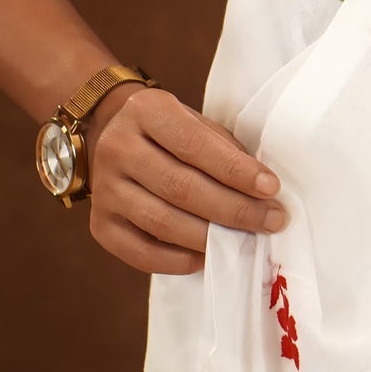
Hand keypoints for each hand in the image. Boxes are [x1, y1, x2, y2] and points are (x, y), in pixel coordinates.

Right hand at [84, 82, 285, 275]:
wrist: (114, 134)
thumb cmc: (170, 131)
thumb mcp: (195, 121)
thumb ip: (223, 149)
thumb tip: (261, 191)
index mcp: (146, 111)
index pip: (195, 144)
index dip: (236, 170)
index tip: (271, 188)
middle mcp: (117, 147)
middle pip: (180, 187)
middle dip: (233, 209)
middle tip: (271, 221)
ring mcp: (104, 189)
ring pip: (161, 221)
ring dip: (210, 237)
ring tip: (245, 241)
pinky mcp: (99, 223)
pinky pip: (138, 251)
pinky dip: (175, 261)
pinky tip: (204, 258)